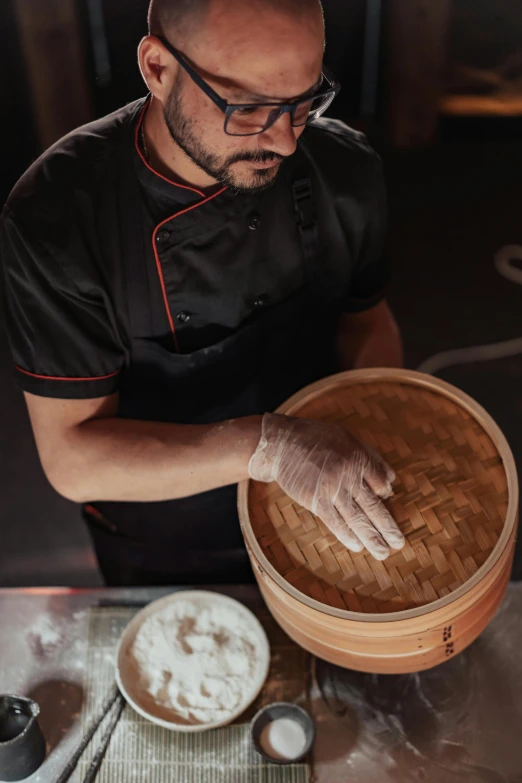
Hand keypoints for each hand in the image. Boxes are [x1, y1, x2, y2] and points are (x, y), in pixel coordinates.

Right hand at [248, 413, 404, 559]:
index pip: (381, 483)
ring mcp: (331, 490)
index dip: (385, 493)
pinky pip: (335, 522)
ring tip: (383, 553)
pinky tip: (358, 547)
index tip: (385, 499)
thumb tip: (391, 481)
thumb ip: (370, 458)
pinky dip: (347, 536)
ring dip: (372, 538)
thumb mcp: (347, 439)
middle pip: (374, 506)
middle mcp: (348, 475)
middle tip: (399, 543)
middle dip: (388, 527)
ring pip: (357, 519)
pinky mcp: (315, 501)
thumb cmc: (316, 439)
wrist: (282, 444)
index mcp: (359, 458)